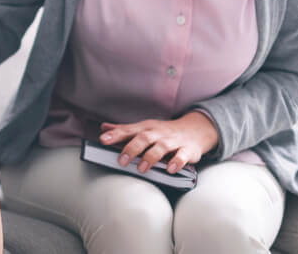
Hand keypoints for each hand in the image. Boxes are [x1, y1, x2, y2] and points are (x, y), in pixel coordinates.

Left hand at [99, 112, 219, 174]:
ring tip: (141, 169)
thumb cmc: (163, 132)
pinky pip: (182, 155)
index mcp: (146, 128)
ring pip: (161, 147)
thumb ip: (124, 130)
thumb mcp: (144, 128)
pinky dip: (177, 162)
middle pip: (144, 138)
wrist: (195, 130)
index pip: (128, 130)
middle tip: (121, 161)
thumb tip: (103, 128)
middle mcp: (158, 133)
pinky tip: (170, 169)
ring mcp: (173, 141)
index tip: (103, 140)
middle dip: (132, 148)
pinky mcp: (187, 150)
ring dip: (150, 157)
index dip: (115, 134)